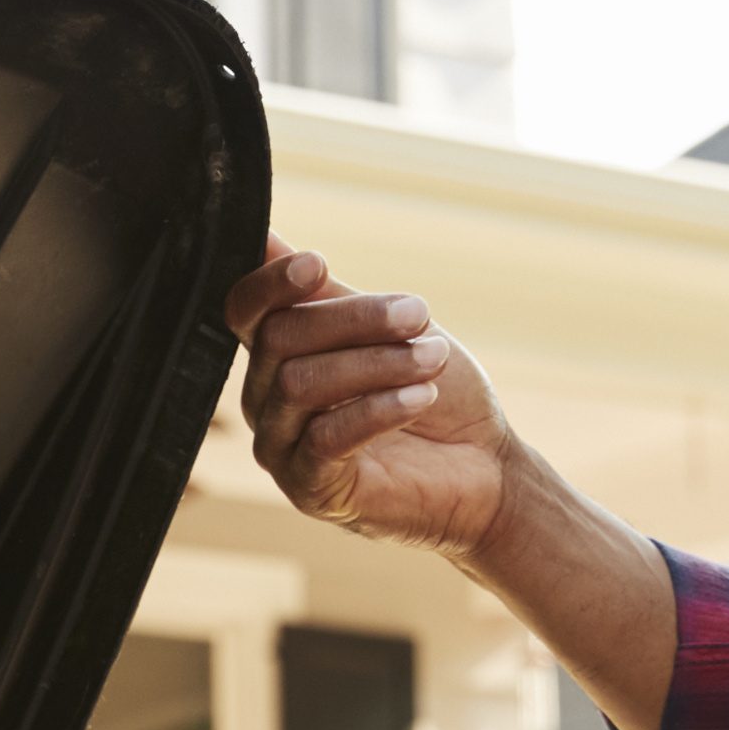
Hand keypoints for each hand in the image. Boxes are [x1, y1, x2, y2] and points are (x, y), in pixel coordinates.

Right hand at [225, 247, 514, 557]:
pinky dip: (378, 409)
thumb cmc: (436, 394)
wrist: (483, 469)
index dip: (271, 283)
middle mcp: (268, 401)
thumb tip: (268, 240)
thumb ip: (328, 294)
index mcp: (280, 356)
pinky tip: (421, 398)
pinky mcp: (310, 490)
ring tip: (432, 360)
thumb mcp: (387, 332)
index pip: (245, 310)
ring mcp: (282, 448)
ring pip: (300, 384)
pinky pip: (325, 438)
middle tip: (418, 315)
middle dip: (355, 319)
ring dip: (376, 364)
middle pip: (280, 339)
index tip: (318, 264)